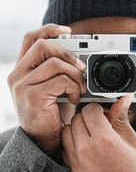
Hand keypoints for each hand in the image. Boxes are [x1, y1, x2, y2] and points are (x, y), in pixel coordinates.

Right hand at [8, 24, 85, 151]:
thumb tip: (78, 56)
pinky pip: (61, 81)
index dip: (49, 30)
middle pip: (43, 46)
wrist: (43, 142)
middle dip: (68, 53)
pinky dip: (74, 88)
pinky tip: (75, 99)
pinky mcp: (33, 96)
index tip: (68, 31)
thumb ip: (57, 70)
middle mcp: (18, 75)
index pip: (31, 38)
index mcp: (22, 70)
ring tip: (80, 89)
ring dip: (75, 75)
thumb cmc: (51, 115)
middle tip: (81, 67)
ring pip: (55, 63)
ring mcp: (23, 86)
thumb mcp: (53, 88)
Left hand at [62, 95, 135, 171]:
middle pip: (76, 119)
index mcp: (104, 140)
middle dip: (87, 117)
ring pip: (66, 132)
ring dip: (77, 130)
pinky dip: (73, 146)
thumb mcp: (133, 143)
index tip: (103, 113)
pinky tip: (87, 150)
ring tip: (92, 136)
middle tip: (99, 124)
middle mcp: (87, 150)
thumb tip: (122, 100)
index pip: (89, 110)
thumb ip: (122, 119)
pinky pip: (65, 151)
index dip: (97, 108)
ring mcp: (76, 164)